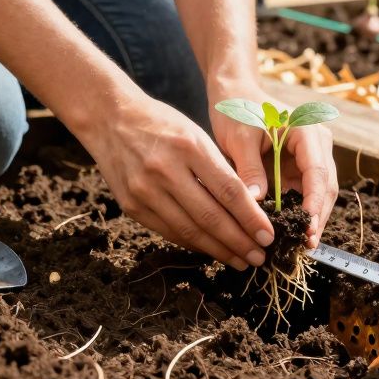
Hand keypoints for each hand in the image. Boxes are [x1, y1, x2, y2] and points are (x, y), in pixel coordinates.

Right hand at [77, 91, 273, 269]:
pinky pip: (168, 231)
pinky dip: (193, 243)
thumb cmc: (162, 124)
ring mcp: (145, 190)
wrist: (110, 119)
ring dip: (219, 250)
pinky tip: (211, 250)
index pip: (229, 191)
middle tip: (260, 257)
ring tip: (240, 260)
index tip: (269, 235)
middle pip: (210, 216)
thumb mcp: (196, 135)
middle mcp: (165, 170)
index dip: (251, 218)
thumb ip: (219, 169)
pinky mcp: (131, 206)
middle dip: (239, 242)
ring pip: (189, 230)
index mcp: (189, 147)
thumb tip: (248, 209)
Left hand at [209, 80, 337, 248]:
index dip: (314, 200)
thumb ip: (249, 169)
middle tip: (306, 244)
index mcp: (307, 130)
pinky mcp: (300, 168)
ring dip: (312, 218)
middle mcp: (317, 143)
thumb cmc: (237, 110)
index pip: (317, 170)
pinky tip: (292, 232)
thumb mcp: (239, 139)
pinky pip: (304, 193)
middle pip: (325, 185)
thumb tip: (256, 203)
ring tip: (301, 245)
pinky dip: (299, 212)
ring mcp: (311, 156)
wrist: (235, 95)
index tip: (308, 225)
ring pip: (319, 193)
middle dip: (317, 215)